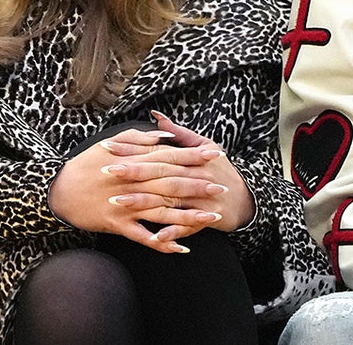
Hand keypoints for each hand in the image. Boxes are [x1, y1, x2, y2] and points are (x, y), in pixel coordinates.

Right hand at [47, 121, 233, 253]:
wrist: (58, 190)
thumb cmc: (86, 164)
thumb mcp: (111, 143)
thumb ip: (139, 138)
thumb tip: (164, 136)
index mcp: (133, 161)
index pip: (170, 157)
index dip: (194, 156)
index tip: (215, 154)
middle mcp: (133, 183)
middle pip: (171, 184)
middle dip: (199, 186)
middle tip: (222, 188)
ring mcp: (126, 205)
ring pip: (163, 211)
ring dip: (189, 215)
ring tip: (212, 218)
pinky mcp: (118, 224)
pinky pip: (144, 237)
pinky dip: (162, 242)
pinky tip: (181, 247)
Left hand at [106, 111, 255, 241]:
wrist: (246, 198)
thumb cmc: (220, 170)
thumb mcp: (205, 146)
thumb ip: (178, 133)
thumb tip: (156, 115)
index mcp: (192, 157)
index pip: (158, 151)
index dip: (133, 149)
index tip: (108, 147)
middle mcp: (196, 175)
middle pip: (162, 173)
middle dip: (134, 172)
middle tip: (107, 170)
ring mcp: (201, 198)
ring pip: (170, 199)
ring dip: (144, 202)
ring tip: (118, 202)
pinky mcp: (207, 218)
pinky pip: (188, 226)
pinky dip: (173, 232)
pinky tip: (155, 237)